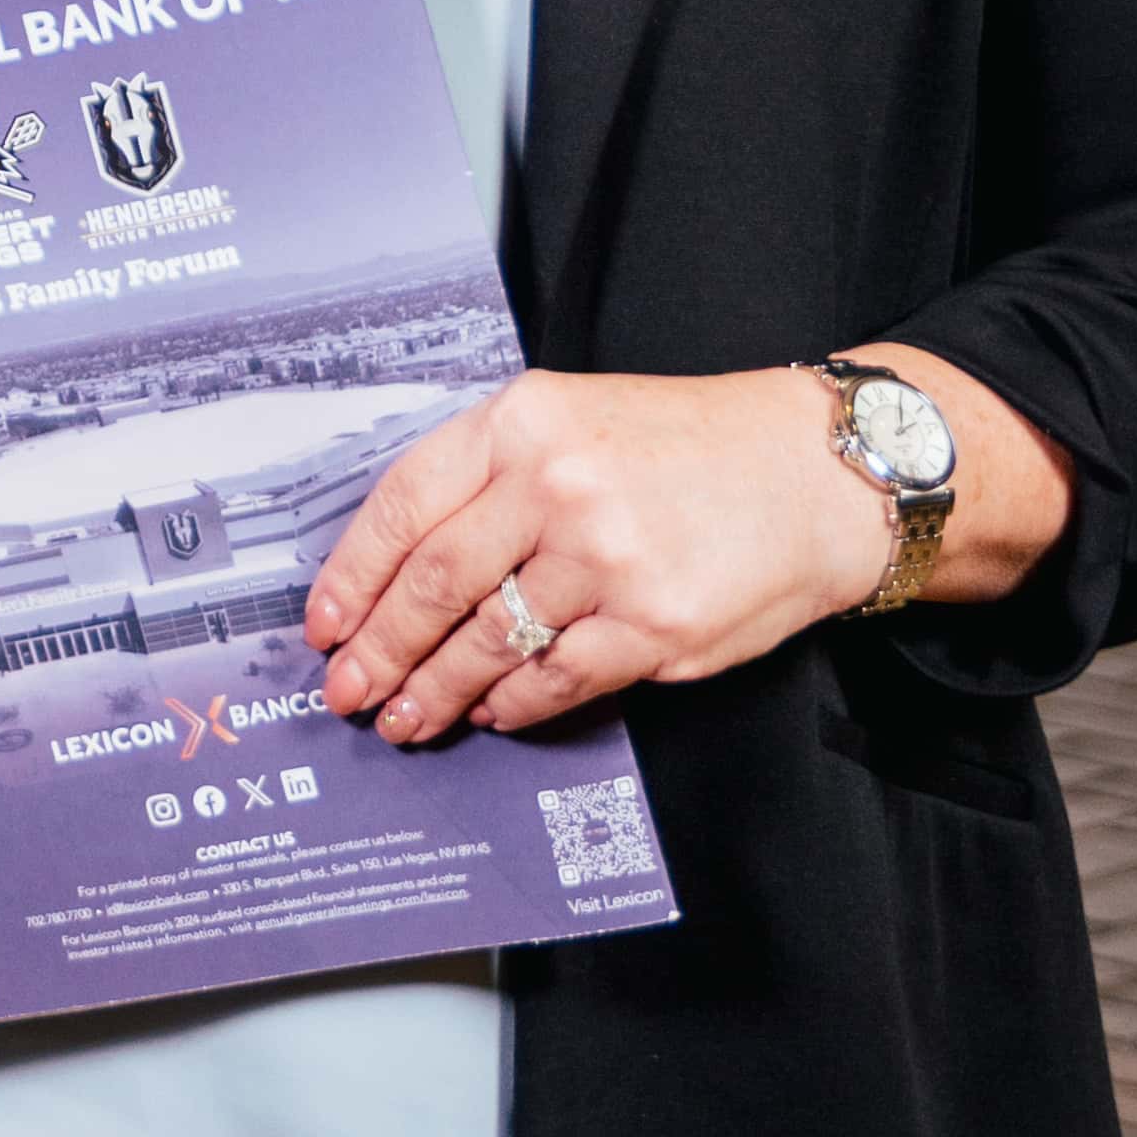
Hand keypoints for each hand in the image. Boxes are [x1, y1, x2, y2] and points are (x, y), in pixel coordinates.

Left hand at [303, 352, 1056, 742]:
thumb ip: (491, 475)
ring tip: (406, 718)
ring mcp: (607, 559)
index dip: (351, 574)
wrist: (814, 474)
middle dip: (379, 650)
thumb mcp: (575, 417)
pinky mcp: (653, 625)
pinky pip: (555, 679)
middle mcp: (558, 484)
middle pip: (433, 584)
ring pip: (488, 642)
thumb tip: (399, 566)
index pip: (404, 503)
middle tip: (348, 692)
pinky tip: (490, 711)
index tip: (321, 625)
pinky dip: (512, 704)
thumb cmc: (687, 447)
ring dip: (436, 690)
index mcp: (524, 421)